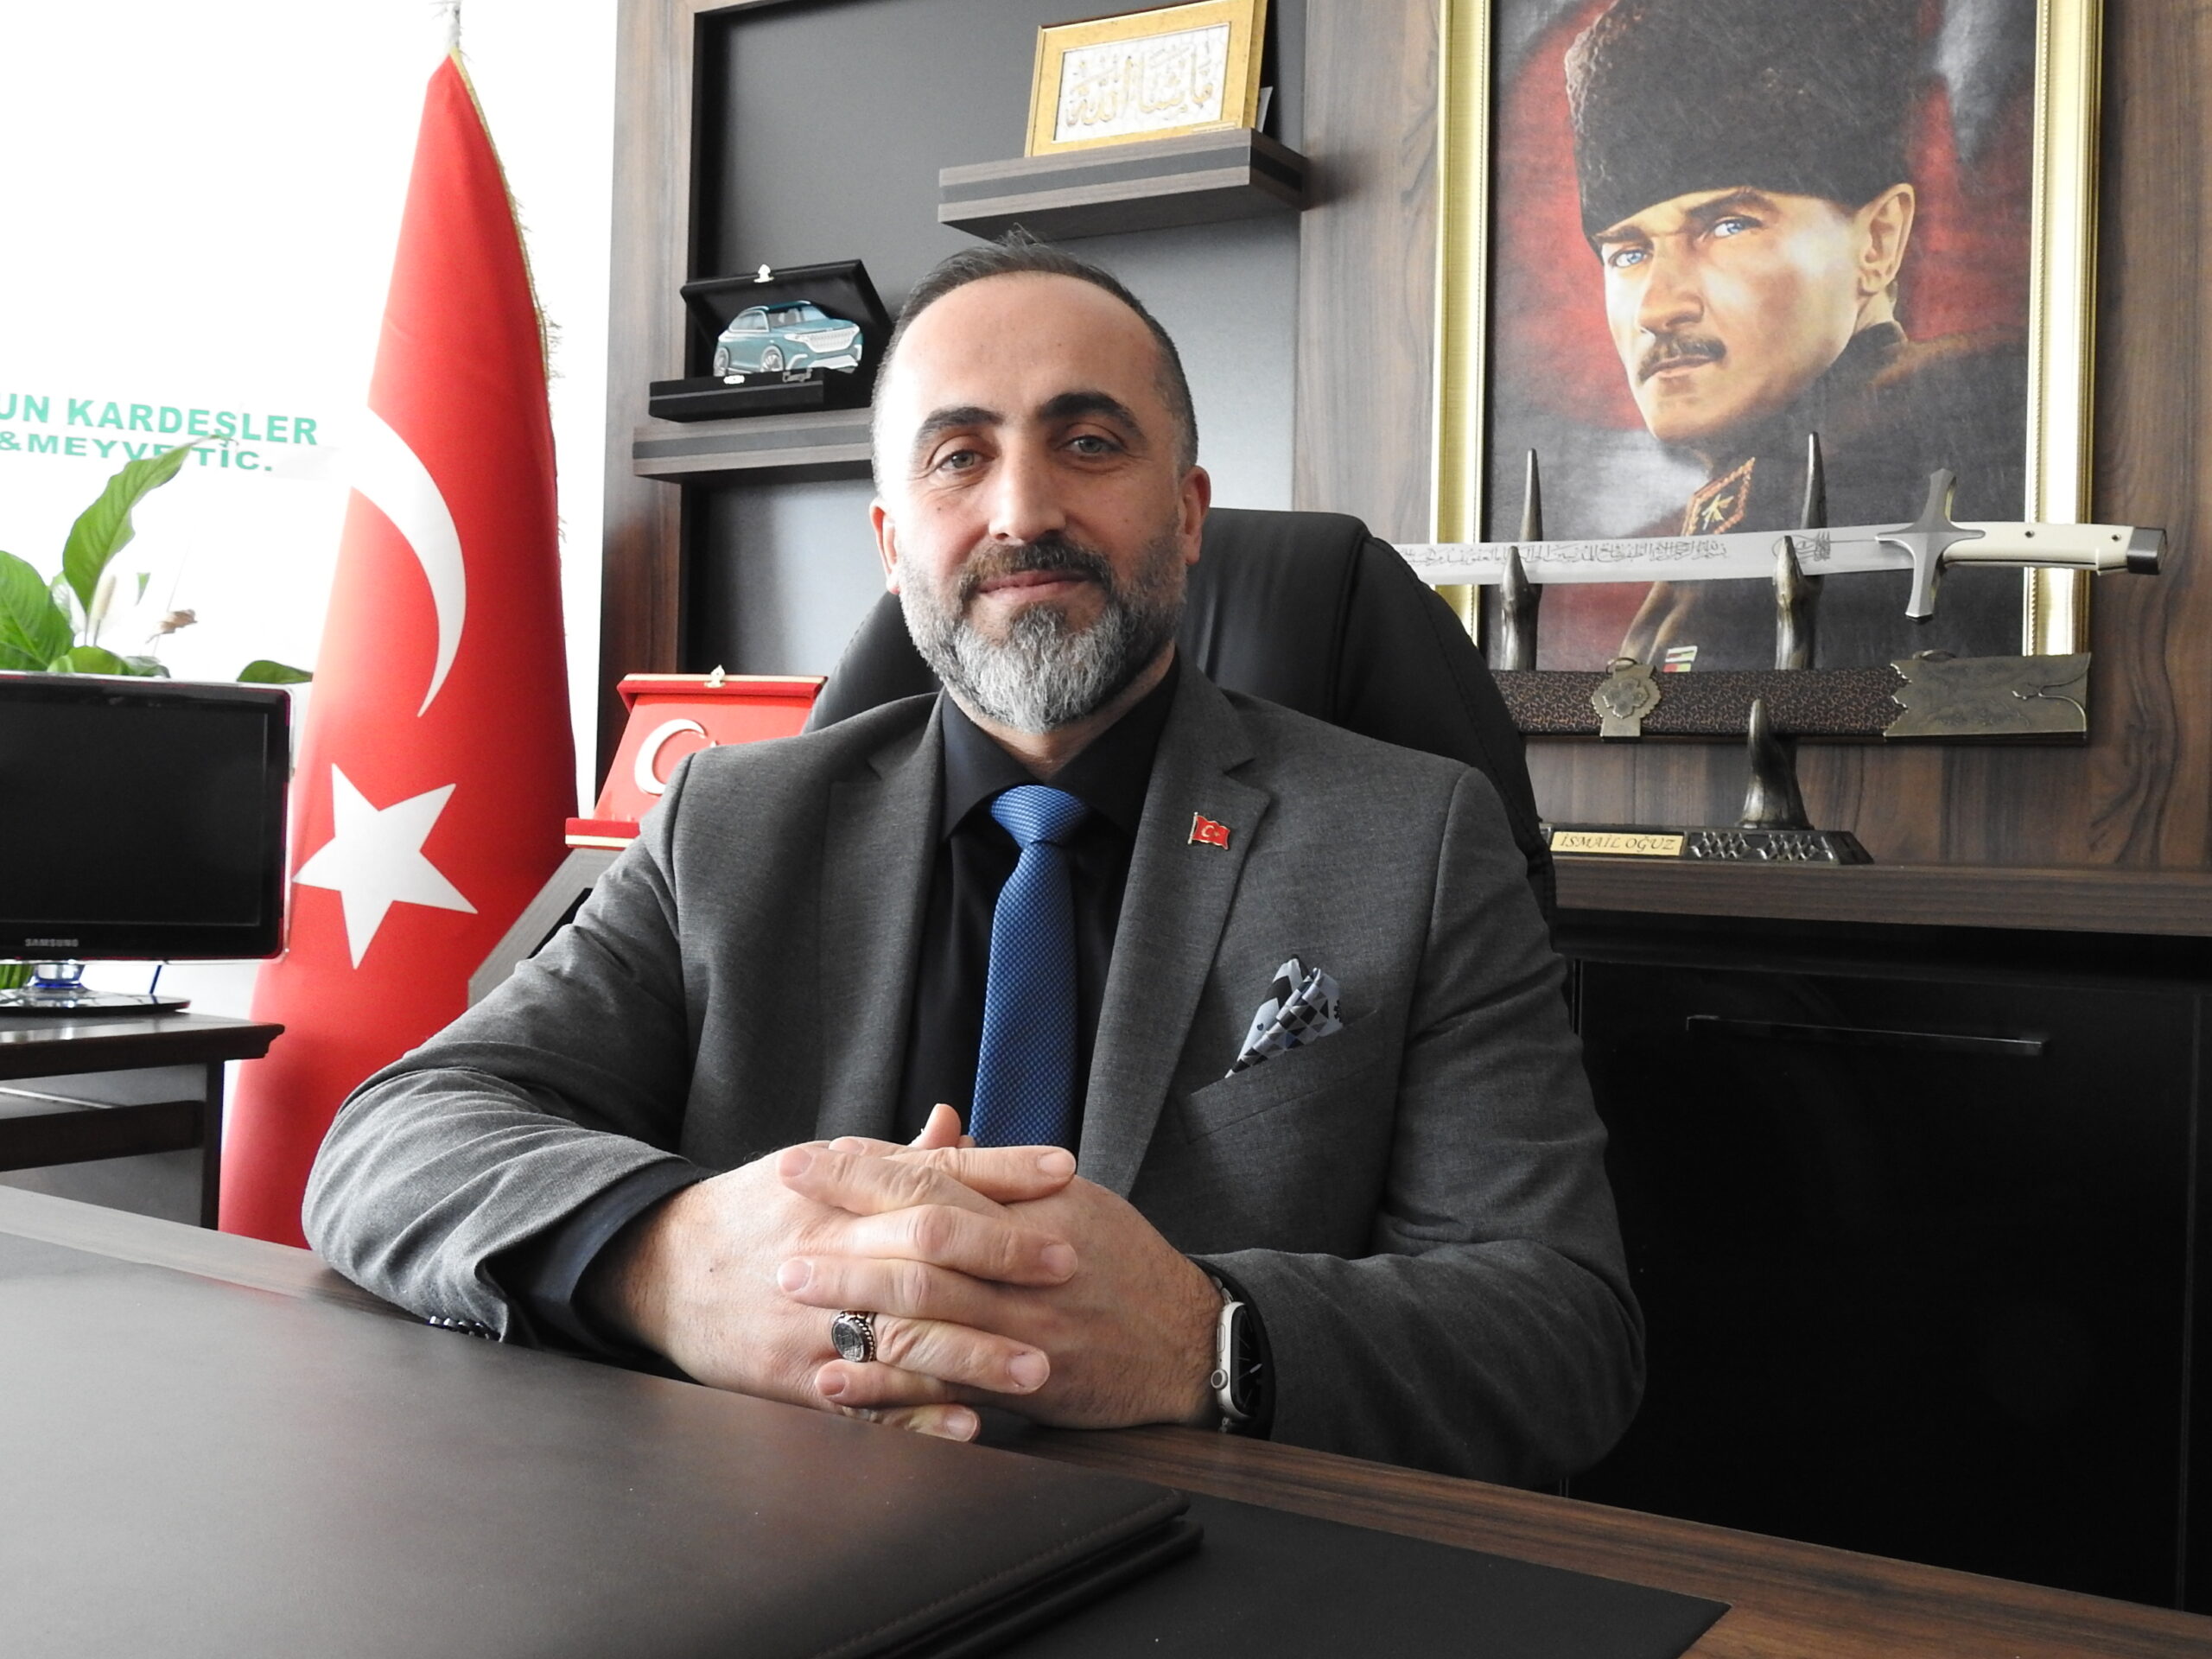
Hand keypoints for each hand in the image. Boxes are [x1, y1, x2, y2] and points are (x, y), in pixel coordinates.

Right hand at [580, 1108, 1078, 1439]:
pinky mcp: (791, 1378)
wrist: (660, 1268)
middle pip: (923, 1247)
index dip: (1000, 1171)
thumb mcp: (816, 1172)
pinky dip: (918, 1416)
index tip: (1065, 1172)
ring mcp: (809, 1319)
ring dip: (975, 1352)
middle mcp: (826, 1249)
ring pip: (901, 1335)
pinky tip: (970, 1422)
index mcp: (836, 1191)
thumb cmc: (757, 1213)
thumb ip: (894, 1159)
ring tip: (1040, 1366)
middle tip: (1068, 1267)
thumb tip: (958, 1121)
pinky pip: (863, 1404)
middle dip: (1000, 1257)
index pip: (930, 1174)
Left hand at [780, 1149, 1221, 1430]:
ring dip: (853, 1306)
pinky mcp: (1022, 1388)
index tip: (806, 1161)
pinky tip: (836, 1381)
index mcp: (1034, 1207)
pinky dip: (884, 1387)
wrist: (1188, 1342)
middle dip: (845, 1237)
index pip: (936, 1179)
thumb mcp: (1074, 1200)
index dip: (866, 1170)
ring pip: (927, 1315)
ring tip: (797, 1298)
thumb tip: (938, 1137)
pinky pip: (942, 1388)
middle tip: (783, 1235)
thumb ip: (1001, 1174)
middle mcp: (1026, 1265)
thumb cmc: (1124, 1263)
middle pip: (922, 1244)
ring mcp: (1023, 1330)